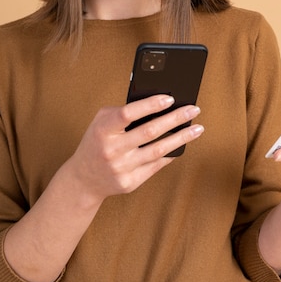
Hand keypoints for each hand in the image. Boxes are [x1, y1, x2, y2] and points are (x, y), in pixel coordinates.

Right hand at [69, 95, 203, 203]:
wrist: (83, 179)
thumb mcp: (101, 122)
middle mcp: (112, 150)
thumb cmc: (97, 142)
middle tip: (193, 110)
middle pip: (149, 132)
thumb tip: (157, 105)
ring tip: (197, 128)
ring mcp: (121, 168)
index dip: (150, 105)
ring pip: (158, 150)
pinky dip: (171, 153)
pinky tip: (182, 144)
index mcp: (103, 130)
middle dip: (175, 119)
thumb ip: (122, 112)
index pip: (128, 114)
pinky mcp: (130, 182)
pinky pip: (156, 166)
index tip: (170, 98)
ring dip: (181, 138)